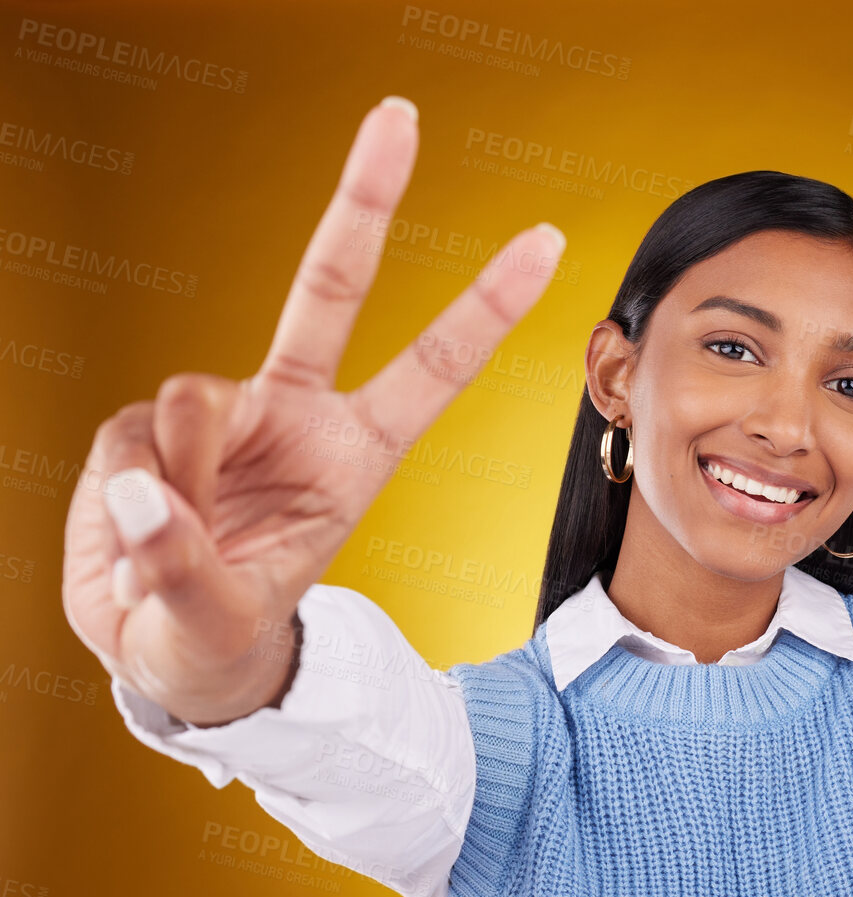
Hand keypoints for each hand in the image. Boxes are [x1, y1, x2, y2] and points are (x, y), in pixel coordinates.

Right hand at [61, 97, 565, 725]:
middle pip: (331, 287)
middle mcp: (294, 415)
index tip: (543, 240)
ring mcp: (223, 413)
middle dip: (363, 199)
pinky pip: (135, 437)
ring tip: (177, 542)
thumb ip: (185, 559)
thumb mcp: (219, 618)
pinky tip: (139, 524)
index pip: (432, 368)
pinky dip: (131, 491)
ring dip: (184, 475)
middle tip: (399, 115)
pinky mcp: (145, 424)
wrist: (162, 647)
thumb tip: (146, 486)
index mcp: (356, 455)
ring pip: (196, 398)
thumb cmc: (220, 628)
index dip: (486, 305)